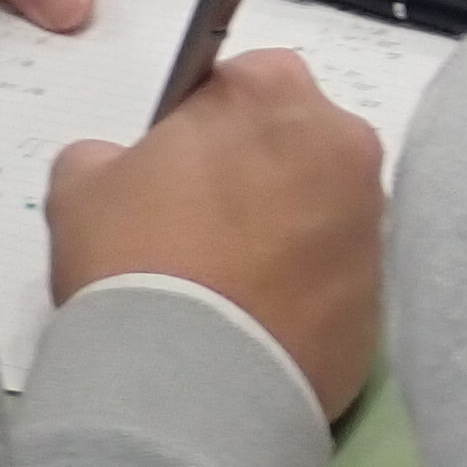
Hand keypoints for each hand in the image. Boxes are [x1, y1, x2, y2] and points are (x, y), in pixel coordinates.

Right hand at [47, 54, 384, 416]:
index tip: (178, 173)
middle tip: (202, 230)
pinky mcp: (384, 293)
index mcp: (274, 91)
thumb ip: (109, 154)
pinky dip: (308, 289)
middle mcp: (343, 143)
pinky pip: (338, 275)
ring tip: (230, 285)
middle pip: (296, 144)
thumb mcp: (81, 185)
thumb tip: (122, 167)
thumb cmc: (134, 259)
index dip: (206, 126)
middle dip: (259, 174)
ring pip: (323, 209)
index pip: (243, 83)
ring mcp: (373, 220)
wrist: (191, 382)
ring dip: (287, 232)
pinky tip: (259, 322)